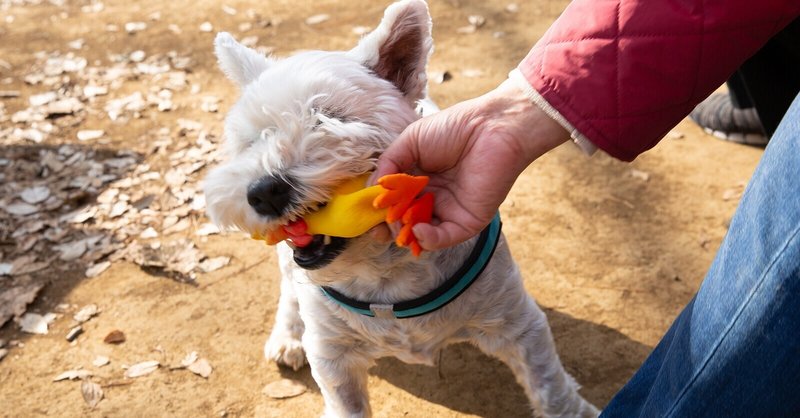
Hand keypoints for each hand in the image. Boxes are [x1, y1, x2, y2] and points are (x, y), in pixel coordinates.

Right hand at [372, 80, 569, 249]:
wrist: (492, 127)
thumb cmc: (453, 128)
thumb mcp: (410, 142)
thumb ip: (388, 166)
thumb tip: (371, 191)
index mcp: (418, 180)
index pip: (394, 202)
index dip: (379, 210)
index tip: (366, 213)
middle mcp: (432, 198)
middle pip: (404, 222)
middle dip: (388, 227)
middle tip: (378, 227)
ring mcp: (449, 211)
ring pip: (421, 234)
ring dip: (405, 233)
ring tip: (398, 223)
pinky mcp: (467, 221)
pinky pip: (443, 238)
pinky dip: (427, 239)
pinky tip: (418, 229)